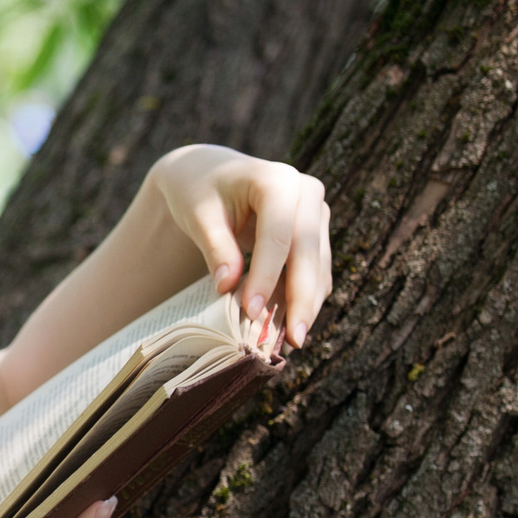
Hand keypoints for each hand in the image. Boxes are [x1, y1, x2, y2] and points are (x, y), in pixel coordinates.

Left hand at [146, 145, 333, 345]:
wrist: (211, 175)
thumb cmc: (200, 192)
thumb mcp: (199, 215)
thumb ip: (215, 247)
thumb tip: (227, 287)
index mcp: (277, 180)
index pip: (279, 235)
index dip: (266, 276)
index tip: (251, 312)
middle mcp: (307, 193)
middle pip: (308, 252)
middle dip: (301, 298)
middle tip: (292, 340)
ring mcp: (316, 214)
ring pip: (318, 266)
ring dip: (306, 305)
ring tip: (291, 342)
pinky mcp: (317, 234)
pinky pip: (316, 272)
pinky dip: (303, 299)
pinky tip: (290, 328)